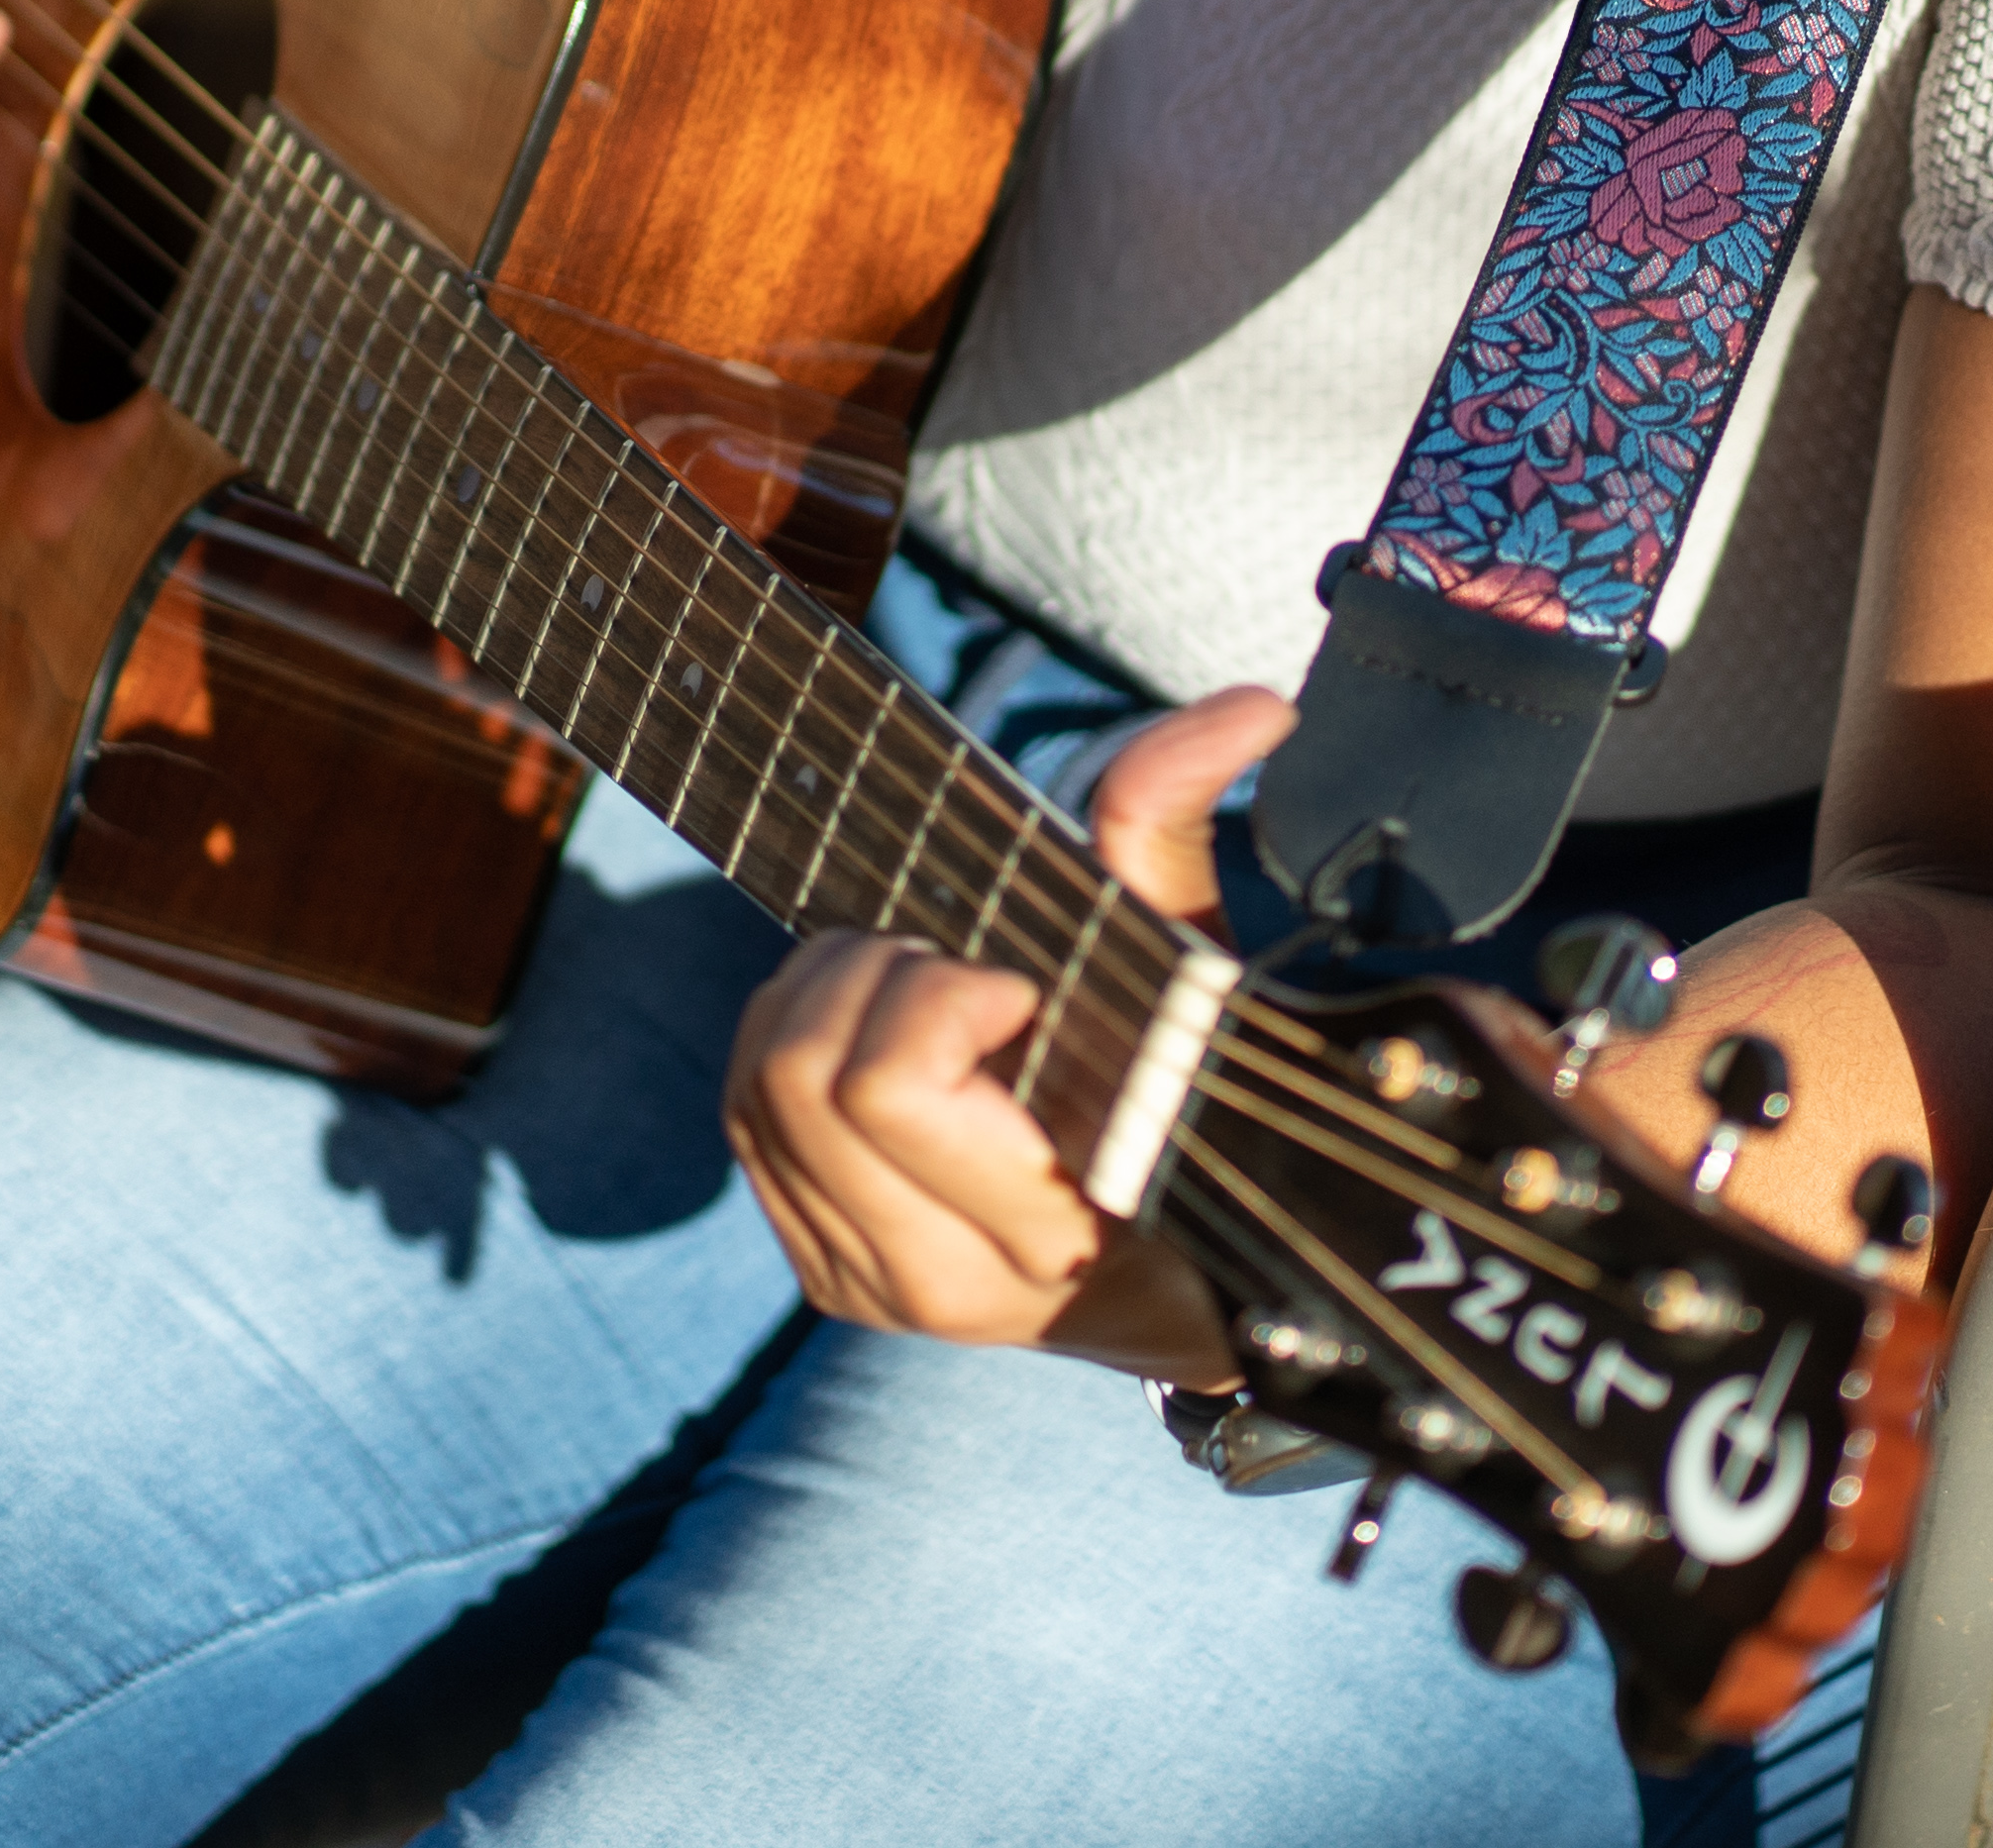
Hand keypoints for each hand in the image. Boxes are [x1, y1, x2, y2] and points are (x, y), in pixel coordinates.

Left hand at [723, 684, 1296, 1378]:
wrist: (1171, 1275)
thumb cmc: (1186, 1108)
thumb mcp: (1192, 980)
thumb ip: (1179, 839)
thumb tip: (1249, 707)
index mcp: (1051, 1231)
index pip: (890, 1085)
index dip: (938, 997)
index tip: (1020, 985)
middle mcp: (946, 1281)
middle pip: (802, 1073)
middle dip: (876, 975)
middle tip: (962, 969)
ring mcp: (868, 1283)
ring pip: (760, 1085)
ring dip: (829, 995)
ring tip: (925, 985)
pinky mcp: (821, 1267)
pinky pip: (743, 1116)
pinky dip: (794, 1033)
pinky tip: (879, 1023)